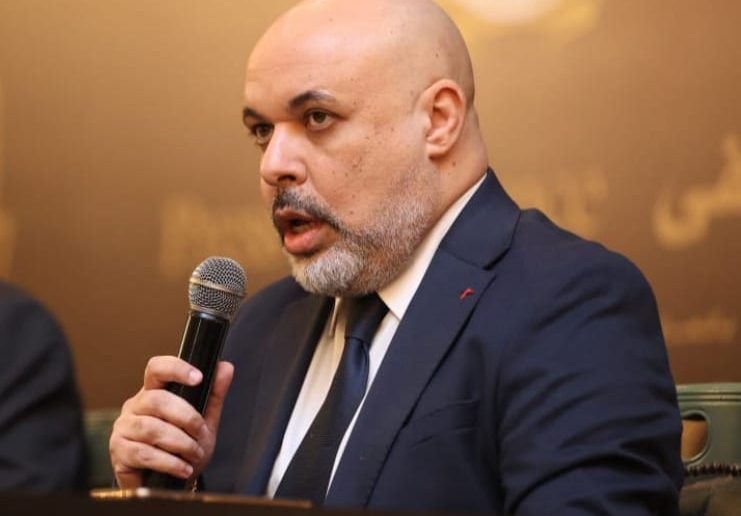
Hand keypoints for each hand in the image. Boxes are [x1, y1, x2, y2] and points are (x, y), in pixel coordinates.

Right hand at [109, 356, 233, 487]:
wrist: (170, 484)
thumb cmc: (183, 448)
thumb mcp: (204, 421)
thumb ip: (214, 395)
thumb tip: (226, 367)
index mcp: (153, 392)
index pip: (157, 368)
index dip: (176, 369)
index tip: (198, 378)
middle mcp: (134, 406)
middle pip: (157, 400)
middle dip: (186, 417)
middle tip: (202, 433)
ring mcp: (123, 428)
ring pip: (151, 428)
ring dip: (180, 442)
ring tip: (195, 454)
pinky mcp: (119, 451)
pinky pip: (144, 454)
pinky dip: (169, 462)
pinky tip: (184, 468)